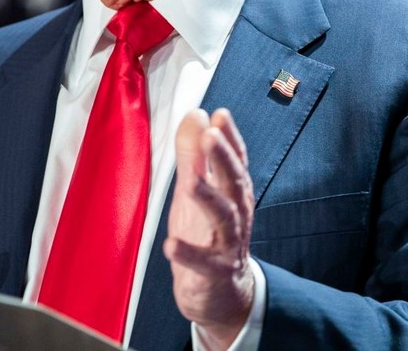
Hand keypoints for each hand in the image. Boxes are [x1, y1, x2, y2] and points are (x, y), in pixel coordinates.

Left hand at [164, 108, 255, 348]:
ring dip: (207, 197)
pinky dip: (189, 254)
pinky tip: (171, 244)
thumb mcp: (197, 189)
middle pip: (233, 182)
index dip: (229, 137)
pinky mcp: (215, 272)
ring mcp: (228, 243)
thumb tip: (196, 113)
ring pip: (223, 217)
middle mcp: (236, 213)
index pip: (235, 159)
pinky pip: (204, 263)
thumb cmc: (206, 234)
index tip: (220, 114)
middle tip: (211, 135)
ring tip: (189, 182)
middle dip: (223, 158)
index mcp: (233, 191)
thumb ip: (193, 153)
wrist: (220, 293)